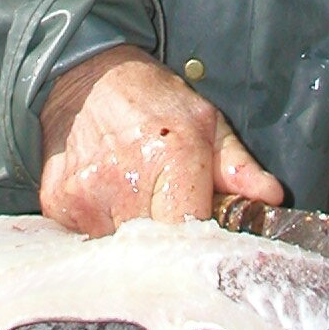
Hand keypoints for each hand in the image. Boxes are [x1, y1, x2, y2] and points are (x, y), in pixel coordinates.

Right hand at [37, 45, 283, 236]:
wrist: (83, 77)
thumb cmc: (151, 100)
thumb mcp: (205, 122)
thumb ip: (238, 167)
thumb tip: (271, 199)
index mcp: (172, 156)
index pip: (191, 234)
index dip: (201, 248)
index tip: (205, 244)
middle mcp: (125, 180)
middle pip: (156, 252)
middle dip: (169, 246)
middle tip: (172, 223)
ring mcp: (86, 195)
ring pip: (120, 252)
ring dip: (135, 241)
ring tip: (139, 205)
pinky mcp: (58, 205)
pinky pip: (88, 241)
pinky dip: (103, 232)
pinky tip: (110, 202)